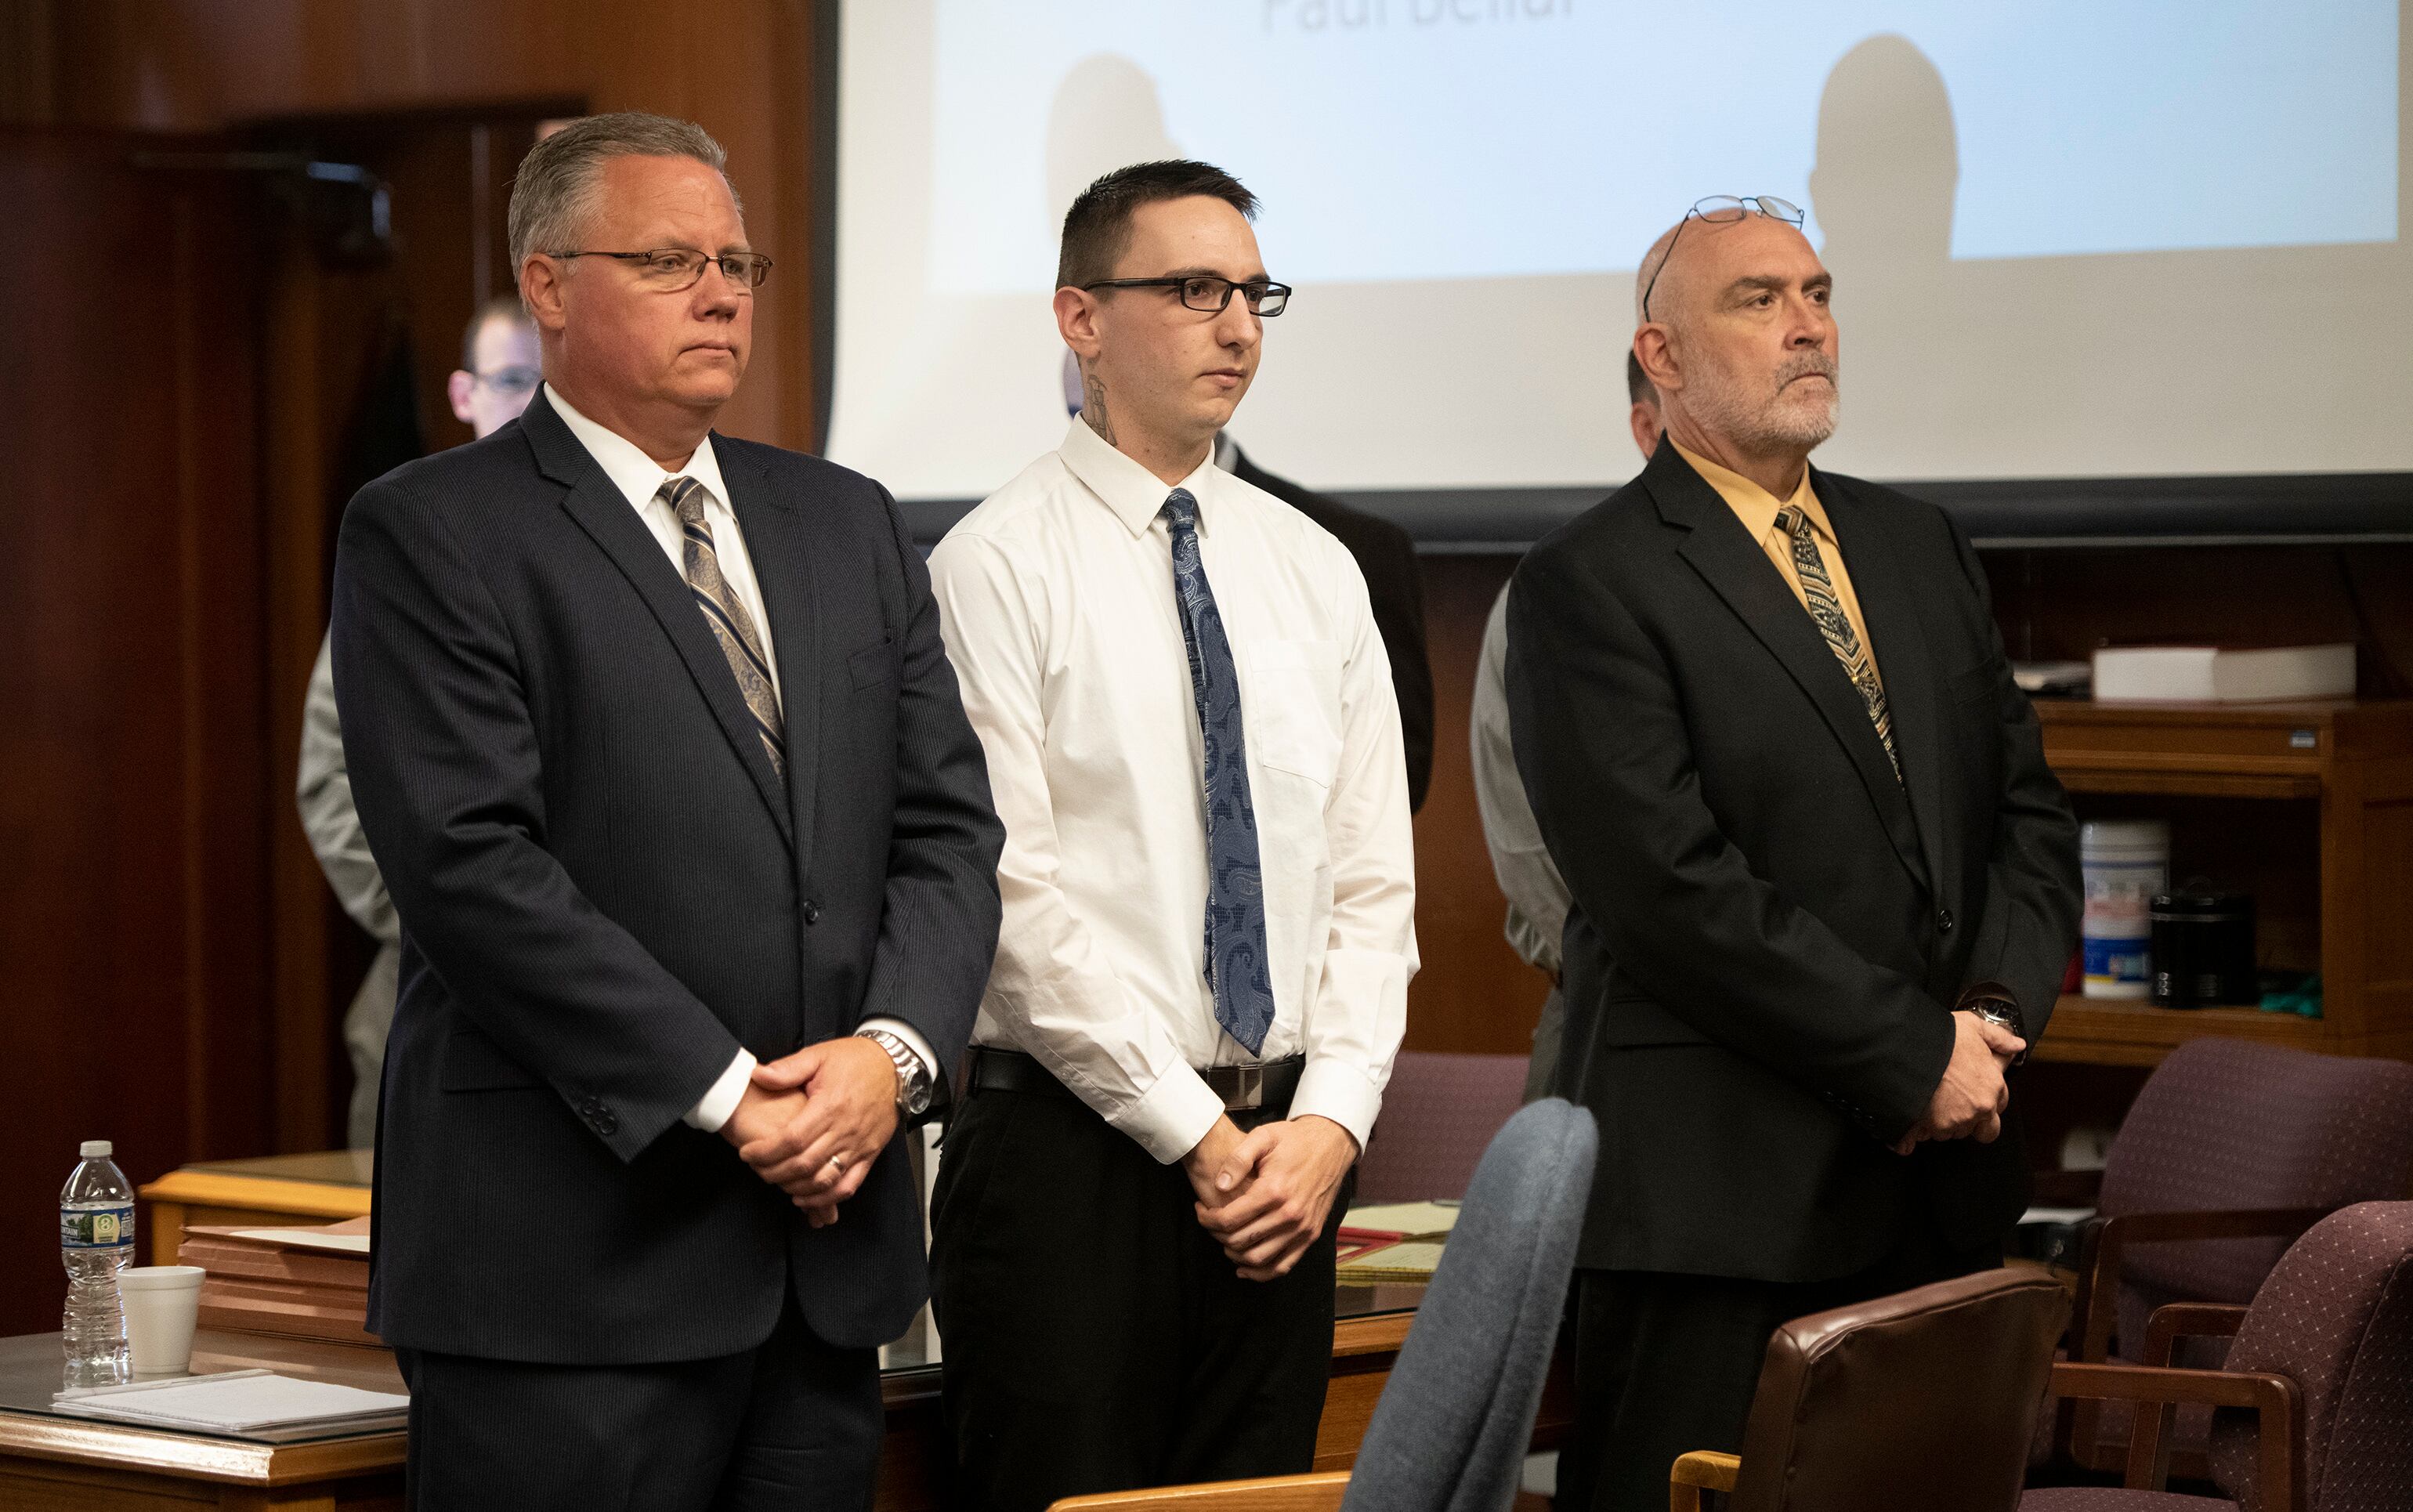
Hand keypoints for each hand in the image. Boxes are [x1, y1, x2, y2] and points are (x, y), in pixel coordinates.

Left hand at [733, 1037, 901, 1226]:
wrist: (895, 1065)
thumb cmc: (857, 1060)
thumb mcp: (819, 1055)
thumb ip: (787, 1068)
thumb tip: (758, 1075)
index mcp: (830, 1106)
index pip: (791, 1139)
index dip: (765, 1151)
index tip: (747, 1153)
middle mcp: (845, 1130)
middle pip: (804, 1164)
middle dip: (773, 1172)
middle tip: (756, 1168)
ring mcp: (859, 1145)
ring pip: (824, 1180)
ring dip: (796, 1187)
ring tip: (777, 1181)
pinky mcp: (870, 1154)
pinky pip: (848, 1185)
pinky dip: (825, 1197)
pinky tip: (805, 1197)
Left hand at [1193, 1115, 1359, 1281]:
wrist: (1331, 1144)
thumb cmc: (1294, 1140)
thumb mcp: (1263, 1136)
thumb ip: (1238, 1159)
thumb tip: (1219, 1185)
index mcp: (1273, 1190)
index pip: (1228, 1219)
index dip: (1206, 1219)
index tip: (1200, 1209)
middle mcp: (1289, 1214)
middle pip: (1239, 1241)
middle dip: (1216, 1235)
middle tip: (1210, 1222)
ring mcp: (1302, 1228)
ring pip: (1258, 1259)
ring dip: (1234, 1254)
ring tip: (1224, 1238)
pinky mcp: (1311, 1235)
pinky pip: (1283, 1266)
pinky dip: (1261, 1273)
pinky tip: (1244, 1266)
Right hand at [1893, 1012, 2023, 1155]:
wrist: (1902, 1045)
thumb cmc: (1938, 1036)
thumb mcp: (1973, 1026)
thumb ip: (1999, 1038)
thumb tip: (2016, 1045)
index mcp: (1991, 1086)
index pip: (2001, 1104)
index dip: (1988, 1097)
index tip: (1974, 1090)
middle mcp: (1976, 1109)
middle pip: (1985, 1131)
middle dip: (1973, 1122)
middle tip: (1955, 1105)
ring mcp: (1951, 1121)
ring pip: (1950, 1133)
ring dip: (1942, 1123)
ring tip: (1927, 1101)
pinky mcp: (1924, 1128)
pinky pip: (1914, 1142)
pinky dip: (1908, 1137)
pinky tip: (1903, 1127)